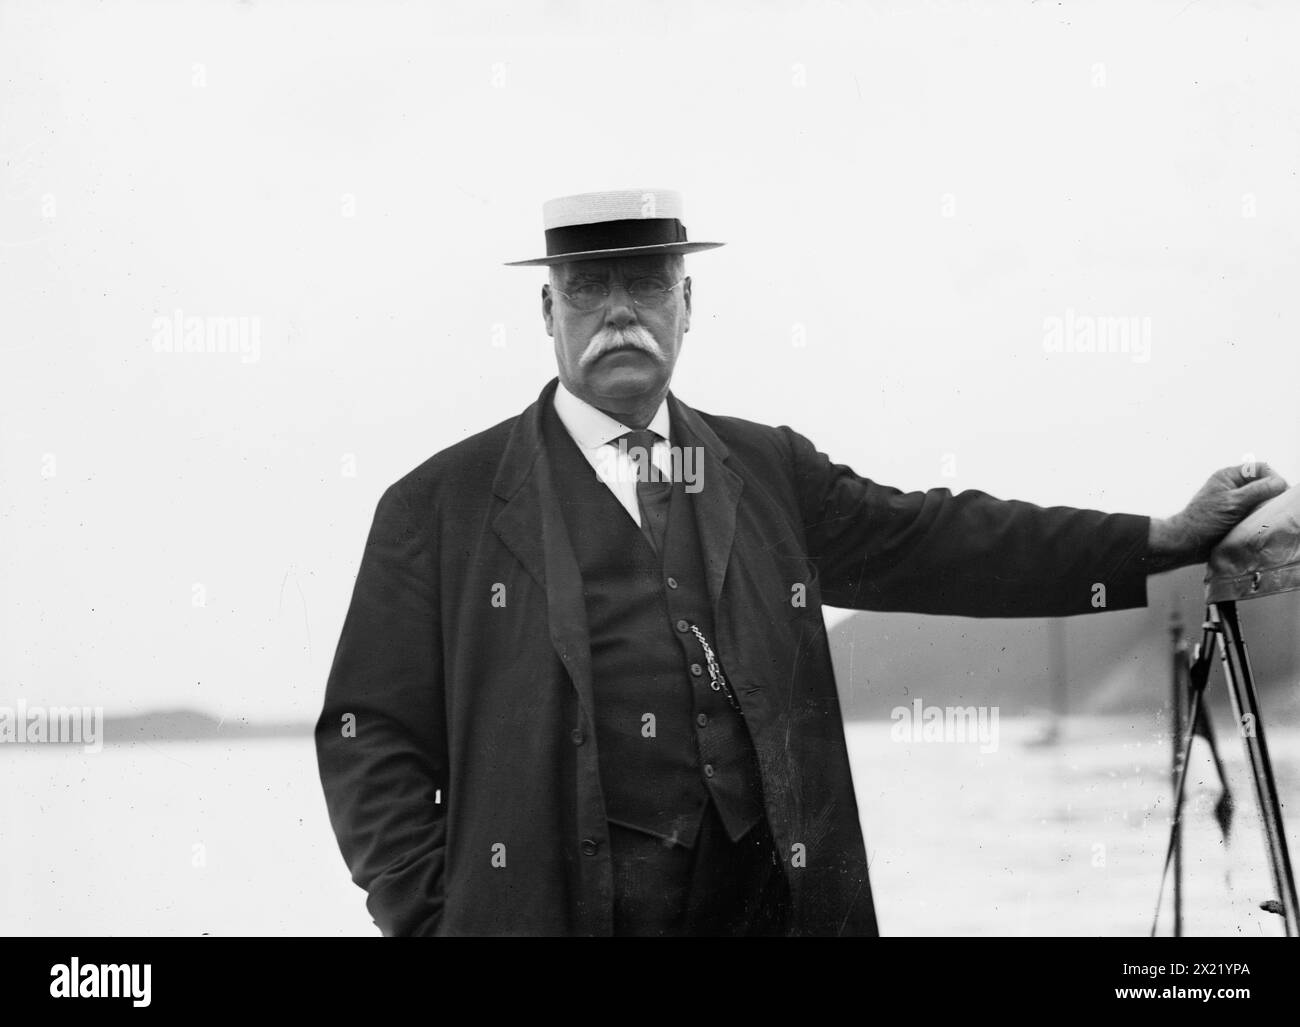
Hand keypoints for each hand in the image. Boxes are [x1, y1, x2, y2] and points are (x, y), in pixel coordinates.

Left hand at [1147, 462, 1289, 572]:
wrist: (1188, 543)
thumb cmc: (1204, 520)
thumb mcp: (1233, 502)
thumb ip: (1257, 491)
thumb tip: (1280, 483)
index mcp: (1229, 476)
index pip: (1261, 469)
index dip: (1273, 478)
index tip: (1279, 493)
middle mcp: (1233, 487)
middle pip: (1263, 484)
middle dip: (1272, 495)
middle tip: (1274, 508)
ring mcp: (1236, 502)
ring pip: (1262, 500)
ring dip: (1267, 508)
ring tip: (1267, 518)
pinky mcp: (1237, 516)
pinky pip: (1257, 513)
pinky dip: (1262, 517)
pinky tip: (1262, 525)